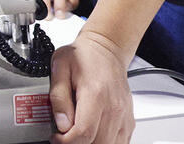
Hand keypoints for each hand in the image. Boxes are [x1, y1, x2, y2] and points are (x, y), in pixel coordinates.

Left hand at [49, 29, 133, 143]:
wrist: (106, 48)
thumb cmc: (84, 55)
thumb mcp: (60, 67)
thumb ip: (58, 97)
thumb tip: (61, 123)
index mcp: (96, 94)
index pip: (83, 133)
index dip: (66, 141)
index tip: (56, 137)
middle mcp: (114, 107)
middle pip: (97, 143)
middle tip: (64, 137)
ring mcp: (123, 116)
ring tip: (76, 134)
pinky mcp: (128, 121)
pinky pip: (120, 142)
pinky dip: (104, 143)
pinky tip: (91, 135)